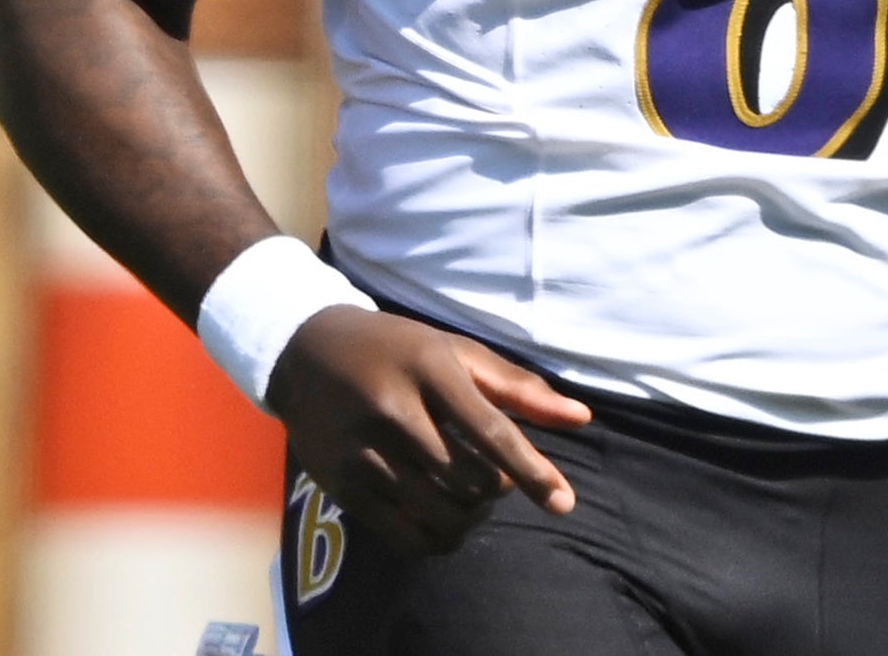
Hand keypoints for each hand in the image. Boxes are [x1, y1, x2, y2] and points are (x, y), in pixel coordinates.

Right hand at [267, 306, 593, 554]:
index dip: (533, 472)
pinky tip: (446, 520)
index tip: (564, 503)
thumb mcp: (455, 351)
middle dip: (499, 487)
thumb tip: (582, 418)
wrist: (306, 352)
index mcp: (430, 369)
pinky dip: (437, 538)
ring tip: (472, 498)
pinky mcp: (340, 486)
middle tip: (496, 476)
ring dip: (471, 516)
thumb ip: (518, 387)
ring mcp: (362, 453)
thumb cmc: (397, 348)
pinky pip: (403, 534)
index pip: (491, 431)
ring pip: (439, 513)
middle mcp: (393, 412)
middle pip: (469, 480)